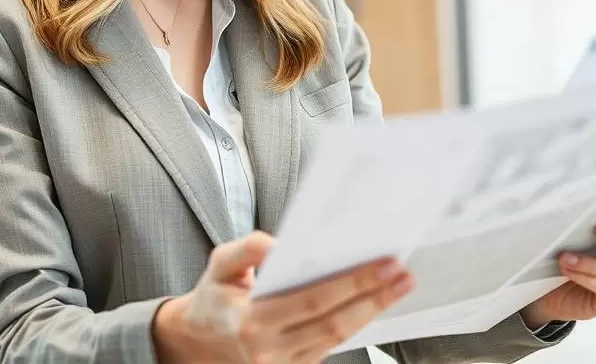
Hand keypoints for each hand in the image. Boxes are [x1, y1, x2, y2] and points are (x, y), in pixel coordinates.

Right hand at [152, 230, 414, 362]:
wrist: (193, 343)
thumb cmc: (213, 298)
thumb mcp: (220, 263)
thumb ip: (247, 249)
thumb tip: (282, 245)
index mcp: (248, 321)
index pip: (310, 300)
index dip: (351, 283)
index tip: (381, 263)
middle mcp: (267, 349)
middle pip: (332, 322)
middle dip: (373, 297)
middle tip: (402, 273)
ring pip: (336, 339)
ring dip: (371, 312)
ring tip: (398, 286)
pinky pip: (328, 348)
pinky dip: (354, 325)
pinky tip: (371, 304)